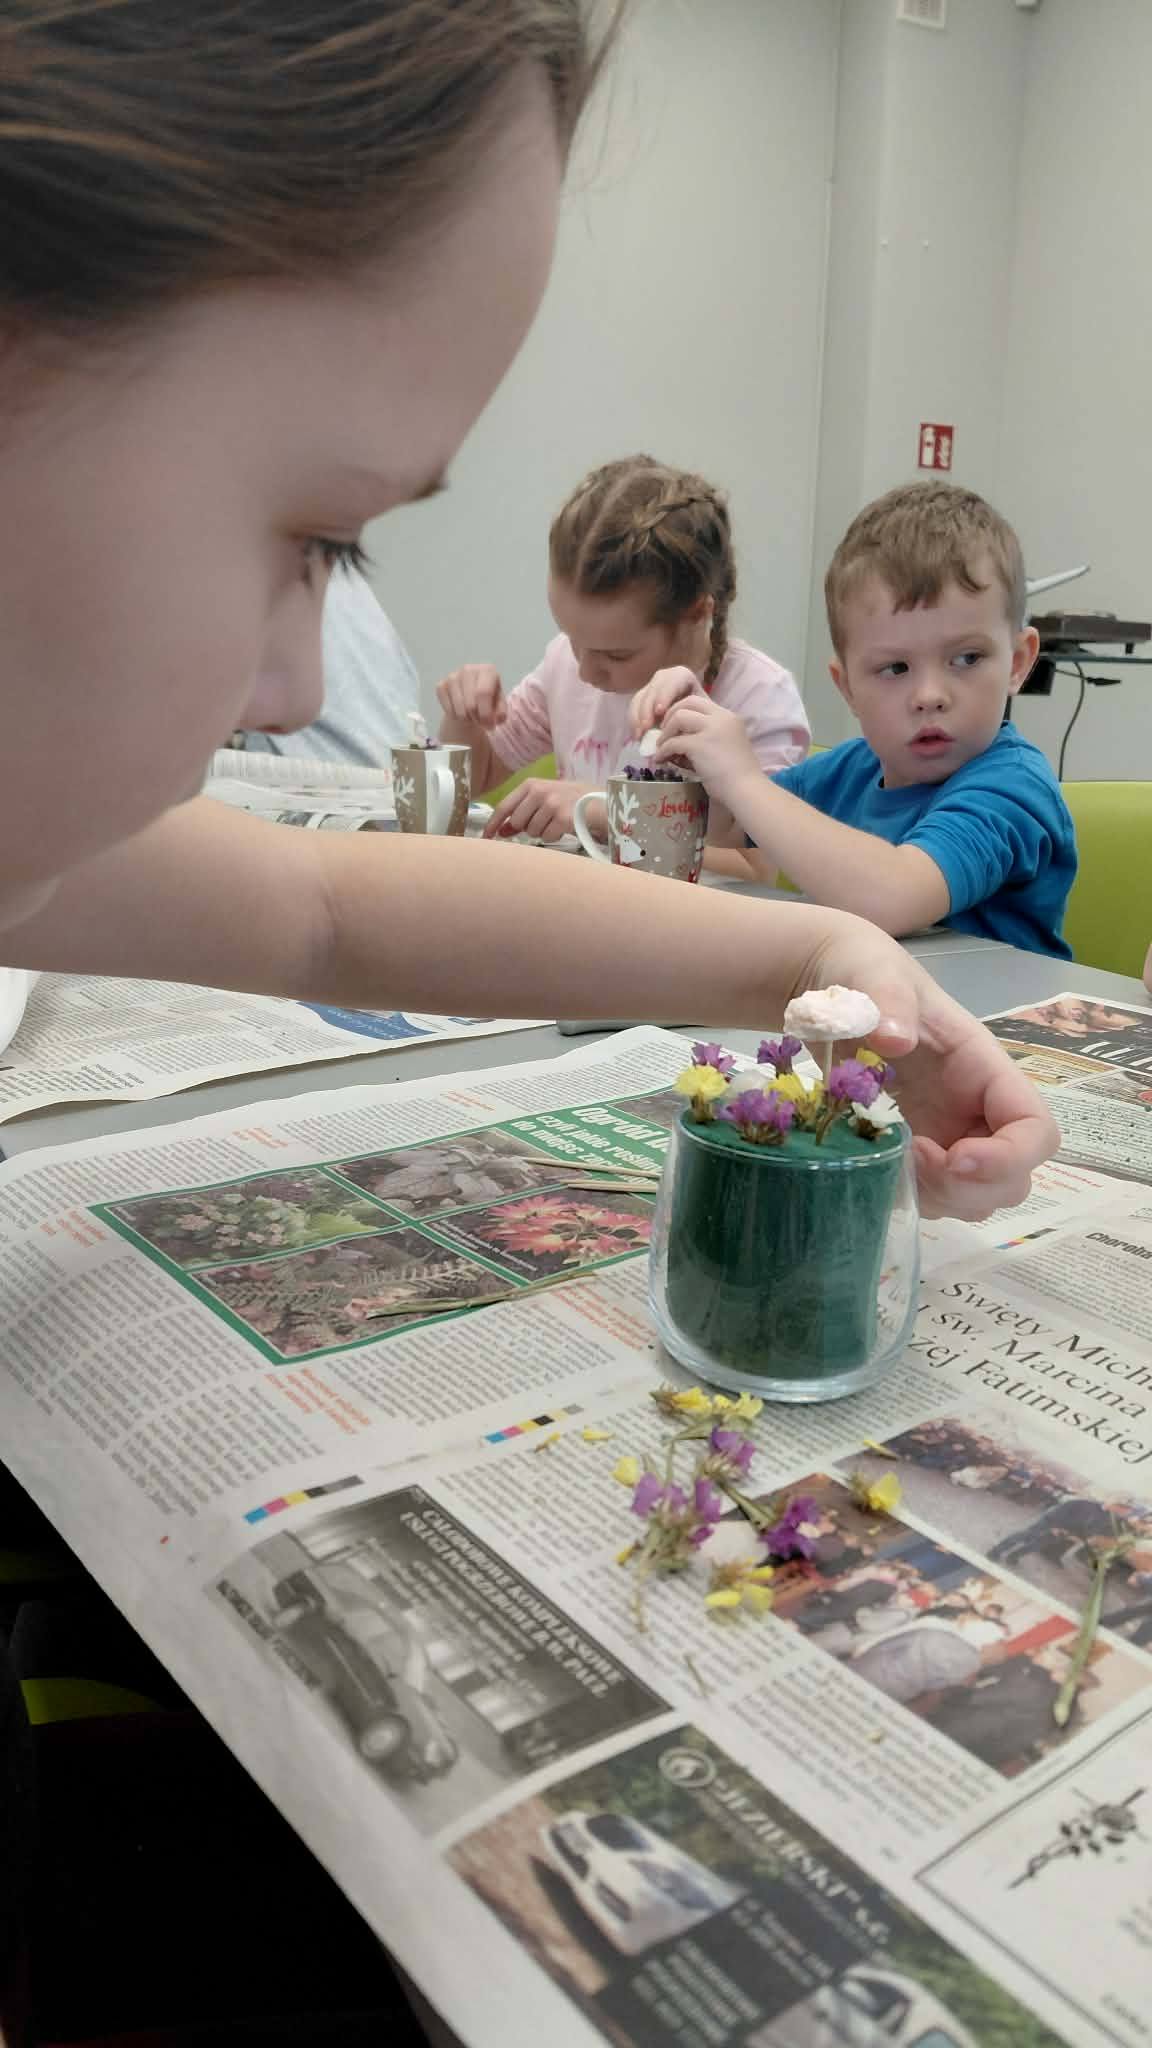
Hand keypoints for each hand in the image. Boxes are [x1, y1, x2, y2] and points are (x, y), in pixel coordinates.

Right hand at [436, 663, 505, 729]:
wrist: (471, 699)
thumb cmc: (489, 701)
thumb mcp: (500, 707)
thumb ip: (501, 713)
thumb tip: (497, 718)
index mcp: (487, 670)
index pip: (483, 693)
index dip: (485, 713)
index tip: (488, 725)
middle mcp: (469, 669)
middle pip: (470, 703)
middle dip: (476, 718)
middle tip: (480, 722)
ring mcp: (453, 676)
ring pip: (459, 708)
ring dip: (466, 718)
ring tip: (472, 717)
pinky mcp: (441, 685)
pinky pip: (448, 708)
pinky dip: (455, 716)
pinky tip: (460, 712)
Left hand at [482, 778, 590, 841]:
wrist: (599, 801)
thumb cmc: (568, 801)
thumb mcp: (543, 799)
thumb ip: (521, 811)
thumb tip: (501, 831)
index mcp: (531, 784)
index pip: (504, 806)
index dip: (492, 824)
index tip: (485, 838)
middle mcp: (540, 792)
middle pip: (517, 822)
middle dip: (526, 828)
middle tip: (543, 821)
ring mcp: (552, 804)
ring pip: (532, 832)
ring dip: (542, 832)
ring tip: (556, 822)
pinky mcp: (564, 818)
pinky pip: (547, 837)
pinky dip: (553, 837)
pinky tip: (563, 828)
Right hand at [629, 665, 702, 740]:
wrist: (694, 724)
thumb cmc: (701, 719)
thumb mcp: (700, 715)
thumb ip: (688, 717)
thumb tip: (672, 728)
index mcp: (683, 676)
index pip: (673, 679)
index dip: (665, 694)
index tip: (660, 711)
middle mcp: (665, 678)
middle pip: (654, 688)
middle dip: (647, 708)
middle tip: (646, 727)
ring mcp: (652, 688)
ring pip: (640, 698)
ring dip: (637, 717)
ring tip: (640, 736)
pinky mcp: (642, 700)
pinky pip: (634, 708)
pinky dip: (634, 722)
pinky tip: (637, 736)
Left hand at [655, 695, 759, 799]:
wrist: (746, 789)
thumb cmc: (738, 775)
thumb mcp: (726, 745)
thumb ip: (709, 735)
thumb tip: (681, 736)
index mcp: (729, 717)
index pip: (700, 701)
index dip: (682, 709)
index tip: (675, 725)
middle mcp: (721, 718)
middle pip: (688, 702)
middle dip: (671, 714)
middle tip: (664, 731)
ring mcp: (711, 729)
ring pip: (678, 717)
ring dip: (666, 732)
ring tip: (661, 746)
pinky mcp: (700, 745)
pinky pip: (673, 742)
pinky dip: (664, 750)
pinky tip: (661, 759)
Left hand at [794, 916, 1058, 1218]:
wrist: (825, 986)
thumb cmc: (862, 975)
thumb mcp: (873, 974)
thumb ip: (887, 999)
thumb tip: (893, 1039)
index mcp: (984, 1069)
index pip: (1036, 1129)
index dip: (1010, 1156)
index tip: (956, 1157)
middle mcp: (975, 1110)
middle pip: (1014, 1177)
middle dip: (971, 1186)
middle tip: (914, 1158)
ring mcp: (946, 1136)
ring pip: (976, 1197)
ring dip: (941, 1197)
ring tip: (891, 1159)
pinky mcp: (914, 1153)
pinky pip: (932, 1198)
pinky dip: (911, 1198)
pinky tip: (873, 1166)